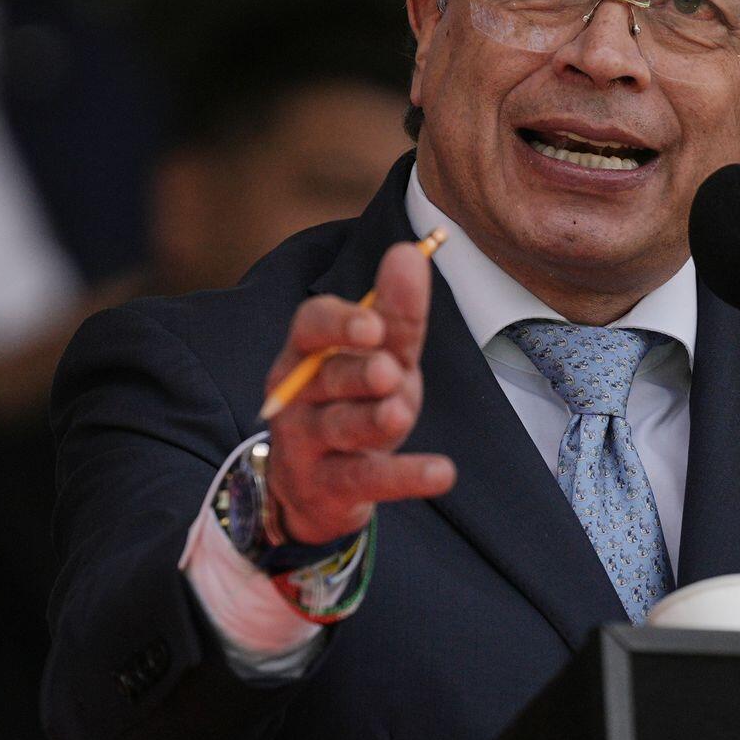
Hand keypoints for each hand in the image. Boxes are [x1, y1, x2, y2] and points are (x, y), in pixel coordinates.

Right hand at [264, 241, 456, 542]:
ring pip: (341, 427)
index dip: (340, 323)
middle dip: (357, 373)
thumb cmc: (351, 404)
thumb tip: (410, 251)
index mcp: (307, 354)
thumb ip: (395, 313)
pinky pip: (366, 479)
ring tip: (400, 413)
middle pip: (328, 377)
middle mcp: (299, 396)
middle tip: (388, 370)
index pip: (311, 326)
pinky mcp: (329, 489)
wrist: (314, 489)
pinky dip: (405, 476)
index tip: (374, 325)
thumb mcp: (379, 358)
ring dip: (373, 419)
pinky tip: (441, 472)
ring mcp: (308, 445)